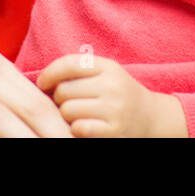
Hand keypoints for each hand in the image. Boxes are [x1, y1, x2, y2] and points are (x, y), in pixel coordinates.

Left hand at [36, 53, 183, 137]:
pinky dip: (75, 129)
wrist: (152, 118)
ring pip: (67, 110)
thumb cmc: (119, 94)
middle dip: (58, 98)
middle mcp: (112, 86)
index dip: (49, 73)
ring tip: (75, 115)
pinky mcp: (114, 131)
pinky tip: (82, 127)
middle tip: (65, 103)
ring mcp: (114, 110)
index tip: (42, 83)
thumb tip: (42, 80)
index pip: (69, 63)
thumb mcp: (106, 73)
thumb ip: (79, 70)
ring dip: (65, 115)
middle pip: (64, 90)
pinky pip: (79, 128)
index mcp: (108, 67)